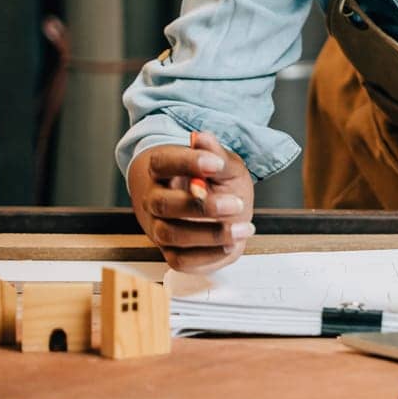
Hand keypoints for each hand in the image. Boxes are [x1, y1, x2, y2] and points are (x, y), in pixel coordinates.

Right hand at [128, 131, 254, 271]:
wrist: (211, 205)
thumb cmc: (214, 180)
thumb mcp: (223, 163)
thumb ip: (215, 155)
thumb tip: (202, 137)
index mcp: (161, 170)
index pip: (164, 163)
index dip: (188, 163)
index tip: (216, 163)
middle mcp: (154, 199)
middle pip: (163, 204)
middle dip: (202, 206)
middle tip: (236, 203)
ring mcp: (158, 227)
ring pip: (171, 234)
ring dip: (210, 234)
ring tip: (243, 227)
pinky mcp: (170, 251)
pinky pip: (180, 261)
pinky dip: (208, 256)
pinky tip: (232, 245)